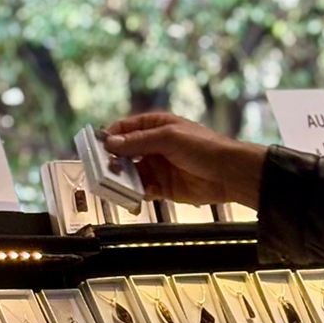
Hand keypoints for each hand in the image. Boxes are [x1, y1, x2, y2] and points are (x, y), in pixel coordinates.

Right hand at [102, 112, 265, 209]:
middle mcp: (154, 145)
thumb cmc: (204, 147)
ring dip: (120, 179)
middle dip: (112, 160)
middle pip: (124, 152)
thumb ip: (139, 141)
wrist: (228, 173)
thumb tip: (112, 142)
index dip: (109, 136)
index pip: (125, 128)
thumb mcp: (169, 138)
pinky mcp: (162, 187)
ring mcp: (157, 166)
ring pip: (130, 173)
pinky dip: (133, 194)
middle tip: (99, 169)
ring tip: (111, 186)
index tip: (95, 146)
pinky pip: (141, 190)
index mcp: (156, 126)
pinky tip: (128, 196)